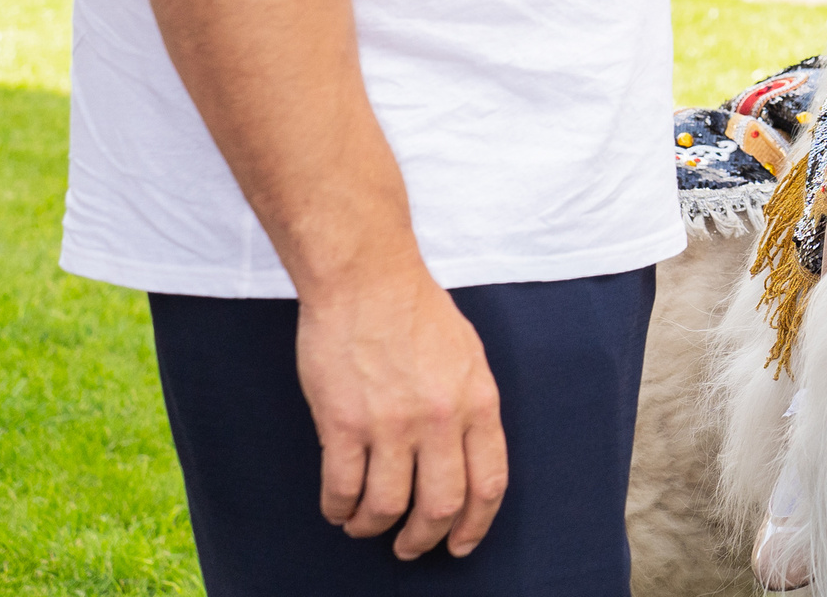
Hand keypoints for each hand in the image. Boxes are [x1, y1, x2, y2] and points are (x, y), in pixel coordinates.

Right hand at [296, 261, 506, 559]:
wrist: (367, 279)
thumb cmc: (416, 310)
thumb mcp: (468, 355)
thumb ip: (470, 405)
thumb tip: (466, 454)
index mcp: (478, 401)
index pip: (488, 483)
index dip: (475, 525)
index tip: (461, 544)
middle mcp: (441, 419)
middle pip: (440, 506)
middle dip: (424, 539)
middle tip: (409, 547)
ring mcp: (392, 424)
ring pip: (388, 507)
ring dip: (373, 527)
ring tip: (364, 525)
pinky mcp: (345, 424)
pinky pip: (343, 490)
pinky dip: (339, 509)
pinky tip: (338, 507)